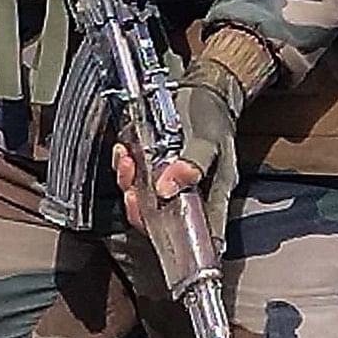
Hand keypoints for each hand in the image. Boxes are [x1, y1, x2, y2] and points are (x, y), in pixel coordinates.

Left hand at [114, 59, 244, 240]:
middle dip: (140, 210)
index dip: (180, 246)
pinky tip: (125, 152)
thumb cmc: (212, 117)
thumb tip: (167, 190)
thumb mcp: (209, 139)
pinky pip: (134, 178)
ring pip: (143, 199)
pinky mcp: (153, 169)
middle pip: (162, 221)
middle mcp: (189, 196)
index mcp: (211, 197)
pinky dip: (125, 168)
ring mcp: (169, 183)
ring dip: (129, 184)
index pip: (199, 235)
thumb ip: (193, 165)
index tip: (161, 242)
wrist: (202, 90)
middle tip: (133, 194)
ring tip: (127, 162)